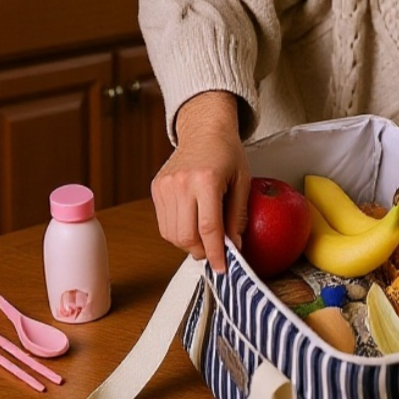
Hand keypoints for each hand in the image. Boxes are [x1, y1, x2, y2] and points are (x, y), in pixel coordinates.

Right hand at [151, 91, 250, 272]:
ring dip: (189, 244)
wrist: (204, 130)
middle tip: (215, 252)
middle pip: (186, 236)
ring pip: (171, 234)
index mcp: (206, 180)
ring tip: (204, 238)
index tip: (223, 268)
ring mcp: (165, 186)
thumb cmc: (227, 153)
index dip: (216, 253)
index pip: (209, 229)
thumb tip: (235, 245)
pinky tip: (192, 225)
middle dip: (202, 252)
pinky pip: (164, 223)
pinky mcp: (156, 188)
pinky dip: (178, 232)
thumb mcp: (242, 181)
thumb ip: (237, 215)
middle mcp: (181, 184)